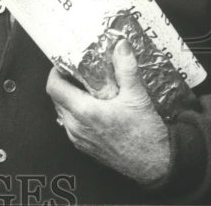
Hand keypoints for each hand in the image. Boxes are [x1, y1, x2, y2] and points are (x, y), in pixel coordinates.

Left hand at [46, 39, 170, 185]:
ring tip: (85, 90)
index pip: (54, 87)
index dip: (55, 73)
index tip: (63, 65)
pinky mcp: (85, 147)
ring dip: (69, 100)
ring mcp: (79, 139)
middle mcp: (76, 127)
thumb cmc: (146, 136)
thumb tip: (121, 47)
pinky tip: (92, 109)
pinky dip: (75, 114)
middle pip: (56, 99)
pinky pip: (70, 126)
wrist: (156, 164)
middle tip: (76, 74)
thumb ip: (126, 68)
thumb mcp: (137, 96)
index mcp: (84, 112)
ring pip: (62, 113)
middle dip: (63, 84)